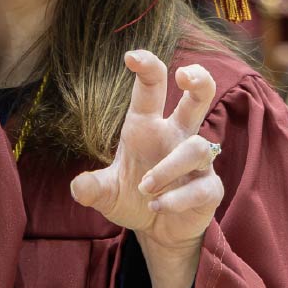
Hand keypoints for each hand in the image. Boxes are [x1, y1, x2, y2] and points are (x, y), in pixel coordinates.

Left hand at [69, 50, 225, 254]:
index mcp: (147, 128)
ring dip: (168, 167)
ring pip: (196, 148)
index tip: (131, 56)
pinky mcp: (210, 188)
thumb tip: (77, 188)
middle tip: (185, 75)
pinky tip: (156, 207)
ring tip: (145, 188)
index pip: (151, 89)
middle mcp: (175, 137)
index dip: (146, 68)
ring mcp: (197, 163)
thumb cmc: (132, 198)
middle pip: (197, 98)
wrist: (157, 230)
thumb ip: (92, 189)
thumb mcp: (106, 194)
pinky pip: (202, 187)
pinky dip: (177, 198)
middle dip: (198, 81)